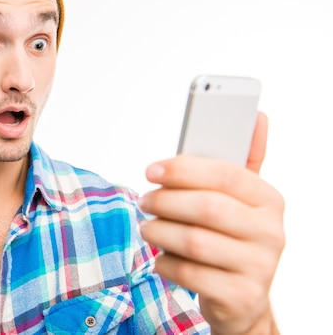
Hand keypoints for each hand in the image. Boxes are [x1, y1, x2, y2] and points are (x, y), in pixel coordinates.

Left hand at [139, 112, 284, 333]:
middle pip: (206, 207)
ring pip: (193, 241)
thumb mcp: (238, 201)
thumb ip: (240, 161)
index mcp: (268, 200)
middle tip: (144, 200)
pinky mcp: (241, 296)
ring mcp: (259, 267)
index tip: (152, 169)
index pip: (226, 174)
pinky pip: (189, 273)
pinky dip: (165, 263)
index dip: (184, 169)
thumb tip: (257, 116)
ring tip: (147, 227)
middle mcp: (271, 233)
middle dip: (165, 201)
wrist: (241, 298)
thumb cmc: (230, 237)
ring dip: (159, 232)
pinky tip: (162, 257)